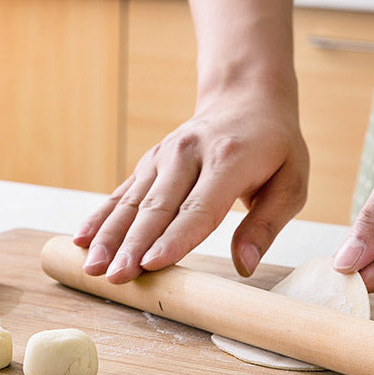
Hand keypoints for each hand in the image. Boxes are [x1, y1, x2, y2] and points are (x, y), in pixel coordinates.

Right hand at [73, 82, 308, 282]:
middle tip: (114, 276)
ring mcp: (165, 156)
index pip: (199, 207)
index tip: (152, 264)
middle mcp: (190, 154)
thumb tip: (244, 267)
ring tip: (93, 266)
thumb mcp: (292, 184)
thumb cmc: (275, 147)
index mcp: (229, 160)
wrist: (247, 98)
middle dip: (132, 245)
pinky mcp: (150, 162)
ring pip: (133, 201)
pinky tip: (82, 239)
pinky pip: (123, 192)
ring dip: (110, 235)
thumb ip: (266, 225)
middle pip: (157, 207)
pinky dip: (101, 216)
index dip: (175, 238)